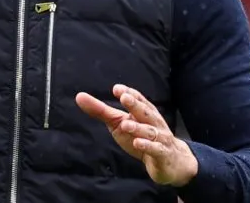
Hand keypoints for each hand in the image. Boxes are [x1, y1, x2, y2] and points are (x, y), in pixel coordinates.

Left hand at [76, 84, 197, 186]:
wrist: (170, 161)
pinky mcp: (162, 154)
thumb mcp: (118, 122)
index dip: (129, 93)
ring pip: (149, 131)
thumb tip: (79, 96)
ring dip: (138, 127)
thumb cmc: (141, 136)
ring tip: (125, 124)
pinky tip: (137, 143)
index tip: (117, 88)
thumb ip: (100, 110)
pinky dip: (147, 145)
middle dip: (135, 104)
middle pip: (145, 111)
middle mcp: (153, 122)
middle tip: (124, 98)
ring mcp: (160, 137)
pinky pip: (156, 149)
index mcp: (143, 111)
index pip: (138, 99)